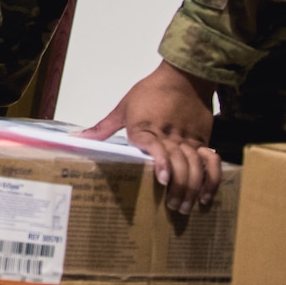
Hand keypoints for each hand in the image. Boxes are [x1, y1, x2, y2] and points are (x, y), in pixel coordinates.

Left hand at [80, 61, 220, 213]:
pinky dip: (211, 178)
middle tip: (175, 208)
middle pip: (178, 163)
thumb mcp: (123, 108)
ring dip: (193, 187)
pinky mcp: (202, 139)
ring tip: (187, 206)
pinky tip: (207, 195)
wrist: (182, 77)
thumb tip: (74, 138)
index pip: (155, 146)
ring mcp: (188, 138)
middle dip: (179, 187)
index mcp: (145, 128)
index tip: (163, 180)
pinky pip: (211, 160)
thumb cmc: (149, 92)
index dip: (161, 163)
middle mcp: (168, 135)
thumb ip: (102, 128)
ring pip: (195, 165)